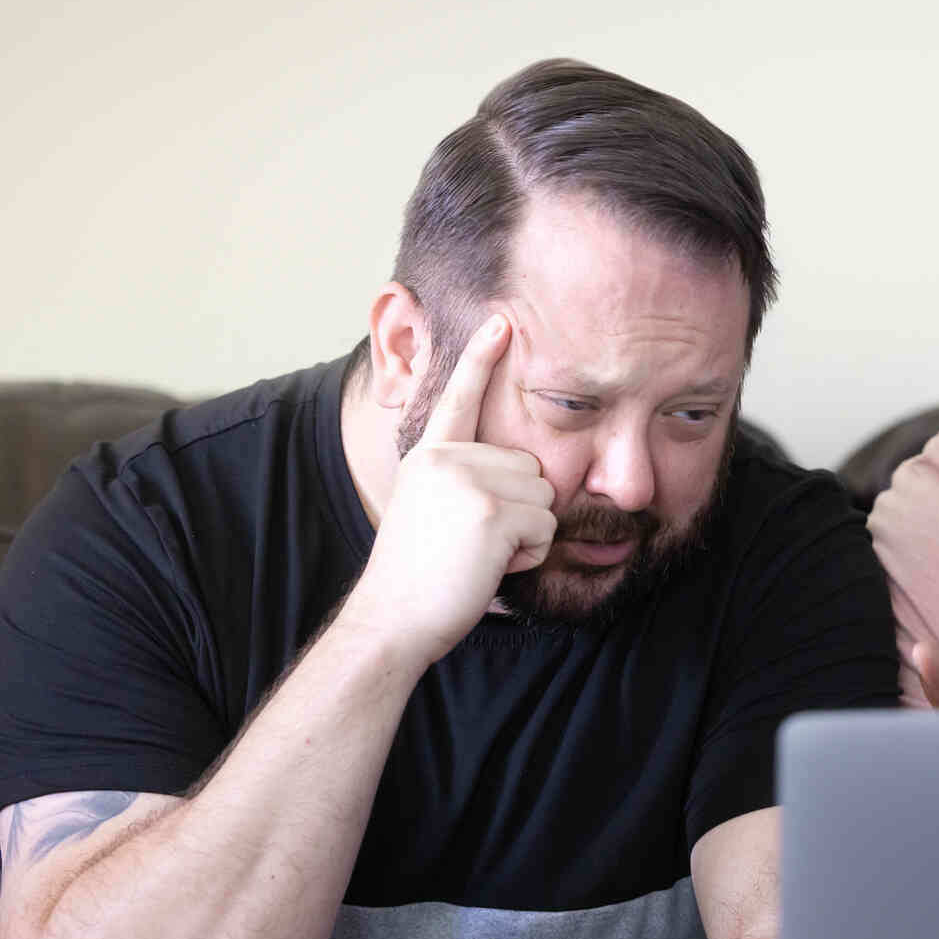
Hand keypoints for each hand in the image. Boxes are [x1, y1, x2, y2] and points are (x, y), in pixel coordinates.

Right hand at [342, 313, 556, 665]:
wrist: (394, 617)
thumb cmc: (418, 577)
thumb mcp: (432, 511)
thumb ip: (465, 481)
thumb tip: (522, 472)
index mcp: (430, 455)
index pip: (459, 397)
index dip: (481, 359)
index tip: (502, 320)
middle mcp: (447, 458)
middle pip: (531, 466)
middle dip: (520, 511)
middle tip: (474, 542)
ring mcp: (469, 480)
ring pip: (544, 497)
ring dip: (526, 535)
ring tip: (479, 554)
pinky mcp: (491, 511)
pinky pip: (545, 528)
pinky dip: (528, 556)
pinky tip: (488, 567)